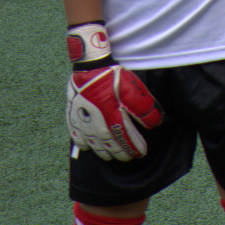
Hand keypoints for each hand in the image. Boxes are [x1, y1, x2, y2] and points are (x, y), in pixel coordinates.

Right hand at [63, 24, 160, 158]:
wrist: (89, 66)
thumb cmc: (113, 77)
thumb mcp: (135, 91)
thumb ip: (145, 110)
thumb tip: (153, 125)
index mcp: (111, 117)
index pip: (123, 138)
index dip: (132, 148)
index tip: (141, 153)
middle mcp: (95, 122)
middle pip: (108, 143)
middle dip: (118, 152)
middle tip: (127, 158)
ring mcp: (81, 119)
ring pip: (91, 141)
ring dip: (101, 150)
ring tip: (109, 156)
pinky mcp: (72, 113)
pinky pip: (75, 134)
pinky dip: (82, 142)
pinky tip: (87, 146)